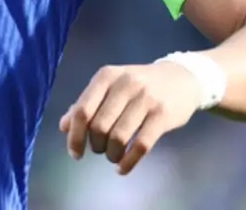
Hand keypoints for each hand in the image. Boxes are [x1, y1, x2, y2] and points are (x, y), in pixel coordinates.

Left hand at [58, 61, 201, 174]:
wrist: (181, 78)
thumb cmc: (138, 84)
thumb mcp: (111, 86)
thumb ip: (86, 103)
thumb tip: (63, 127)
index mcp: (106, 76)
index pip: (82, 111)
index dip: (75, 136)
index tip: (75, 153)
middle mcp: (125, 84)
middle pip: (99, 127)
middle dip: (95, 146)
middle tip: (100, 150)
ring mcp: (146, 99)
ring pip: (118, 138)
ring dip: (111, 155)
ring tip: (113, 156)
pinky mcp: (163, 115)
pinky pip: (141, 146)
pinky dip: (128, 162)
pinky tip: (123, 168)